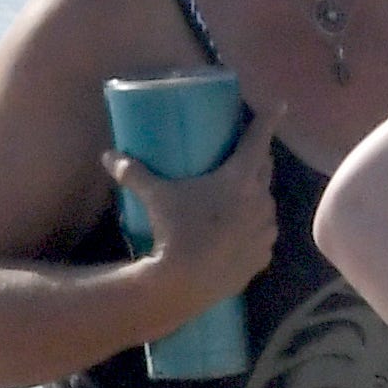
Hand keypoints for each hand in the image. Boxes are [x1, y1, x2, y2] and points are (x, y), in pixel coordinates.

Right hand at [105, 101, 276, 309]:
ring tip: (236, 196)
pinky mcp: (264, 254)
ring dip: (255, 196)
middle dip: (258, 158)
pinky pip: (262, 233)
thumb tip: (108, 155)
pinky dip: (253, 227)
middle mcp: (261, 201)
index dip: (268, 121)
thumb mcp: (153, 197)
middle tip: (247, 152)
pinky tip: (238, 230)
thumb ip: (132, 172)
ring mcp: (266, 229)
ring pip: (265, 203)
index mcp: (240, 179)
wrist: (187, 281)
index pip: (257, 141)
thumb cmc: (174, 231)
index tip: (279, 106)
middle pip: (264, 170)